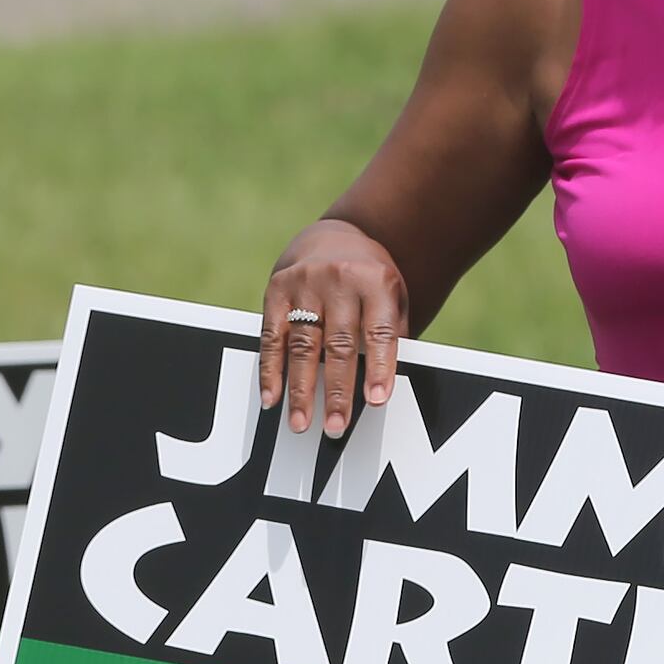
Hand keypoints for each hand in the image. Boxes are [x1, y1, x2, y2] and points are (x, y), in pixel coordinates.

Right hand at [262, 221, 409, 438]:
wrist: (333, 237)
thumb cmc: (369, 280)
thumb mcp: (393, 296)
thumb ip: (391, 334)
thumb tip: (384, 386)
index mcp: (375, 281)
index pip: (379, 330)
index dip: (378, 367)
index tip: (376, 401)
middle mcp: (339, 280)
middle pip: (338, 343)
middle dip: (337, 389)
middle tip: (335, 427)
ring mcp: (304, 284)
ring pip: (302, 345)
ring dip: (300, 389)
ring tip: (300, 423)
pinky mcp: (277, 290)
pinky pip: (271, 337)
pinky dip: (270, 371)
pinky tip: (271, 398)